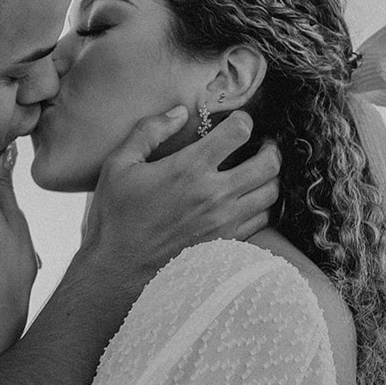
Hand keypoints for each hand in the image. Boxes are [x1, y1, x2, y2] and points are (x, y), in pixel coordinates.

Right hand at [83, 107, 280, 290]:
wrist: (116, 272)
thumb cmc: (114, 218)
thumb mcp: (119, 165)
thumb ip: (149, 132)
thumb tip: (179, 112)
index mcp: (190, 168)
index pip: (239, 131)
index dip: (243, 120)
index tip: (238, 122)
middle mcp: (214, 195)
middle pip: (268, 163)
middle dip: (270, 149)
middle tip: (262, 146)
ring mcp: (224, 223)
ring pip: (271, 193)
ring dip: (269, 179)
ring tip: (258, 173)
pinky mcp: (225, 245)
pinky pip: (261, 221)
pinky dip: (261, 207)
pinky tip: (247, 202)